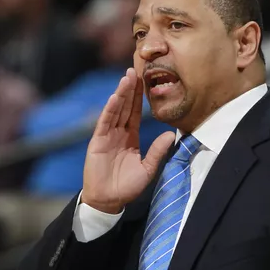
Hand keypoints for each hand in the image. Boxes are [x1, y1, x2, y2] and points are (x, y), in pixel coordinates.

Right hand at [81, 68, 175, 213]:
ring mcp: (107, 136)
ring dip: (121, 94)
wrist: (108, 200)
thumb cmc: (127, 187)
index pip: (136, 113)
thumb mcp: (147, 169)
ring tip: (126, 77)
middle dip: (130, 89)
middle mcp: (119, 133)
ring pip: (116, 110)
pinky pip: (105, 122)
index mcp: (131, 137)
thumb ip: (158, 152)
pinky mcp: (98, 142)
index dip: (140, 97)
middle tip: (135, 69)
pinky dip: (110, 110)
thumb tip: (171, 135)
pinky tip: (116, 97)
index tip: (145, 81)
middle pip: (125, 106)